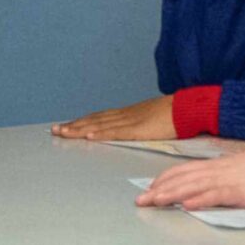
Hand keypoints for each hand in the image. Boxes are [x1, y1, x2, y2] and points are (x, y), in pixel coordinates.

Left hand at [52, 97, 174, 140]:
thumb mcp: (153, 121)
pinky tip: (89, 135)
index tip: (68, 125)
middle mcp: (125, 115)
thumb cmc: (175, 116)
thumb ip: (142, 126)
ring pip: (100, 125)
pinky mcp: (138, 129)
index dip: (82, 122)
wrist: (188, 108)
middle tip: (55, 130)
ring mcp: (131, 121)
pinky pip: (116, 132)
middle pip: (94, 120)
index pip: (100, 118)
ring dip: (80, 129)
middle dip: (74, 125)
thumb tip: (135, 132)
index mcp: (129, 114)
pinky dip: (101, 133)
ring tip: (64, 132)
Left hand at [135, 144, 244, 210]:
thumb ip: (228, 176)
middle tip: (141, 200)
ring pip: (194, 186)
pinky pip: (217, 196)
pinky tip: (187, 206)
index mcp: (221, 165)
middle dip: (160, 189)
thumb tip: (214, 186)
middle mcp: (220, 170)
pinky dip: (200, 200)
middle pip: (183, 178)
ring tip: (154, 201)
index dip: (166, 178)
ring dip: (172, 194)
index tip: (151, 187)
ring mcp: (230, 181)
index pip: (186, 170)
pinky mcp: (242, 193)